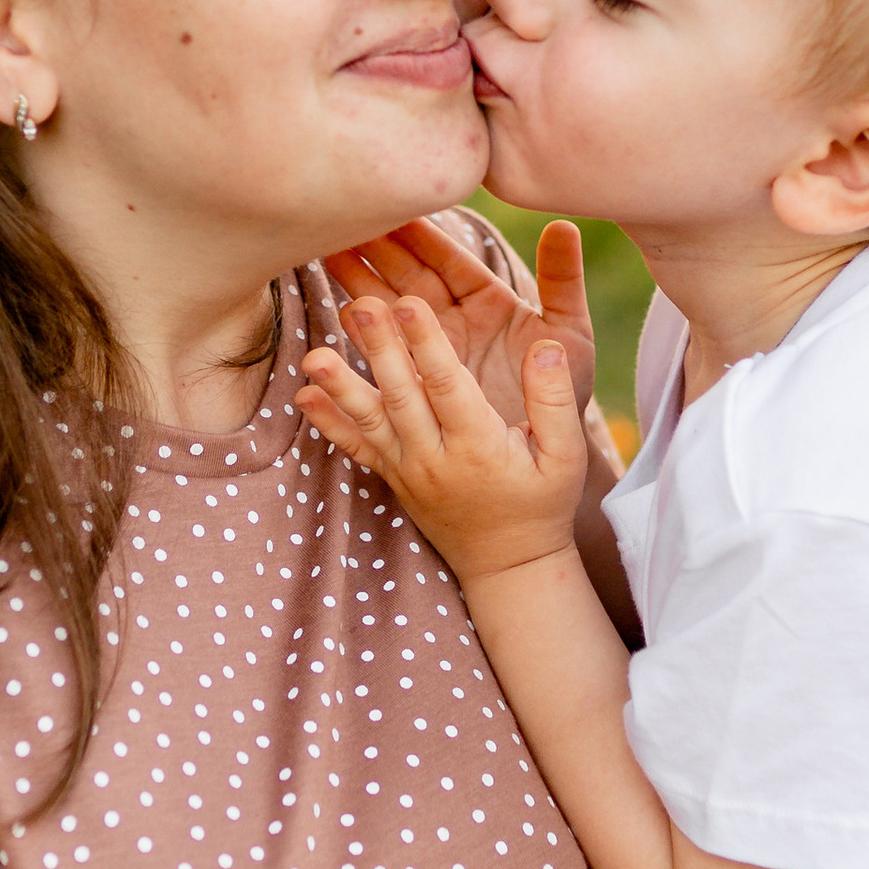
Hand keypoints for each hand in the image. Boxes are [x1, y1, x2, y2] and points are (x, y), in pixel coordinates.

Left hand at [299, 293, 586, 584]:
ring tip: (313, 356)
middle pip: (403, 396)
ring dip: (342, 386)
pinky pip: (357, 449)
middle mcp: (436, 458)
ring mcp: (408, 470)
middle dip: (380, 350)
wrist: (508, 564)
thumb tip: (545, 347)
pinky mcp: (392, 477)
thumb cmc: (541, 503)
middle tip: (361, 305)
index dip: (427, 345)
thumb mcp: (566, 457)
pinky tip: (303, 396)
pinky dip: (329, 424)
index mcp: (480, 446)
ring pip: (371, 421)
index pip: (449, 387)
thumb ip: (555, 401)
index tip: (410, 304)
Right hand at [325, 214, 596, 429]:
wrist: (548, 455)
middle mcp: (452, 321)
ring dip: (357, 287)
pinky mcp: (414, 391)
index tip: (392, 207)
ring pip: (387, 315)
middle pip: (407, 278)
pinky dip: (356, 357)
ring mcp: (428, 354)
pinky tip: (329, 340)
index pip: (447, 260)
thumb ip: (563, 281)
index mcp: (486, 301)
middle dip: (375, 250)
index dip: (419, 235)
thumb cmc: (563, 389)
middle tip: (343, 218)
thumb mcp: (569, 334)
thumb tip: (563, 224)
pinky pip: (382, 367)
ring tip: (325, 258)